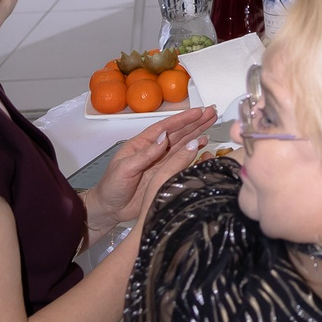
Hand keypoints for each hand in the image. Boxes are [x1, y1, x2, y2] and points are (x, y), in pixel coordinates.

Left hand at [84, 106, 218, 230]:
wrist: (110, 209)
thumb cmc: (111, 187)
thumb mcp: (124, 168)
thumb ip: (144, 154)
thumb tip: (163, 138)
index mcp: (141, 144)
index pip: (165, 128)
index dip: (182, 119)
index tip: (197, 112)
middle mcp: (154, 150)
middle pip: (178, 132)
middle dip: (194, 121)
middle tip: (211, 112)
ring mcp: (161, 162)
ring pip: (183, 143)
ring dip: (197, 132)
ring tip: (211, 121)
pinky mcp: (167, 173)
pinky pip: (183, 159)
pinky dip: (194, 150)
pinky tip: (203, 143)